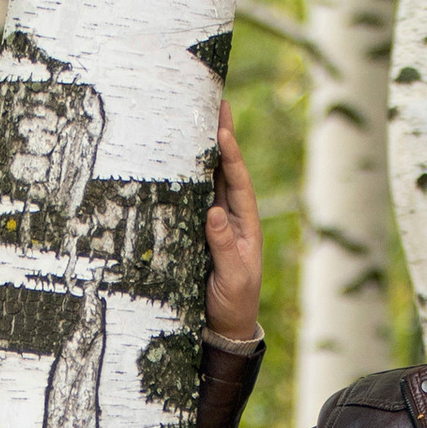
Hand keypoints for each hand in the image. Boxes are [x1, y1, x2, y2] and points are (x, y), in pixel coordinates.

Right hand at [205, 99, 263, 345]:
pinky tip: (179, 156)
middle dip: (222, 137)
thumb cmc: (234, 302)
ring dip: (204, 150)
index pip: (239, 183)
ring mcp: (216, 221)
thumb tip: (215, 212)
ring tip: (198, 117)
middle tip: (216, 102)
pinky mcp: (199, 230)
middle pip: (227, 170)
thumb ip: (224, 246)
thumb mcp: (233, 277)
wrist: (225, 325)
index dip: (231, 157)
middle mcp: (233, 216)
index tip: (222, 130)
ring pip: (210, 179)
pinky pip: (194, 197)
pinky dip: (189, 176)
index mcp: (247, 224)